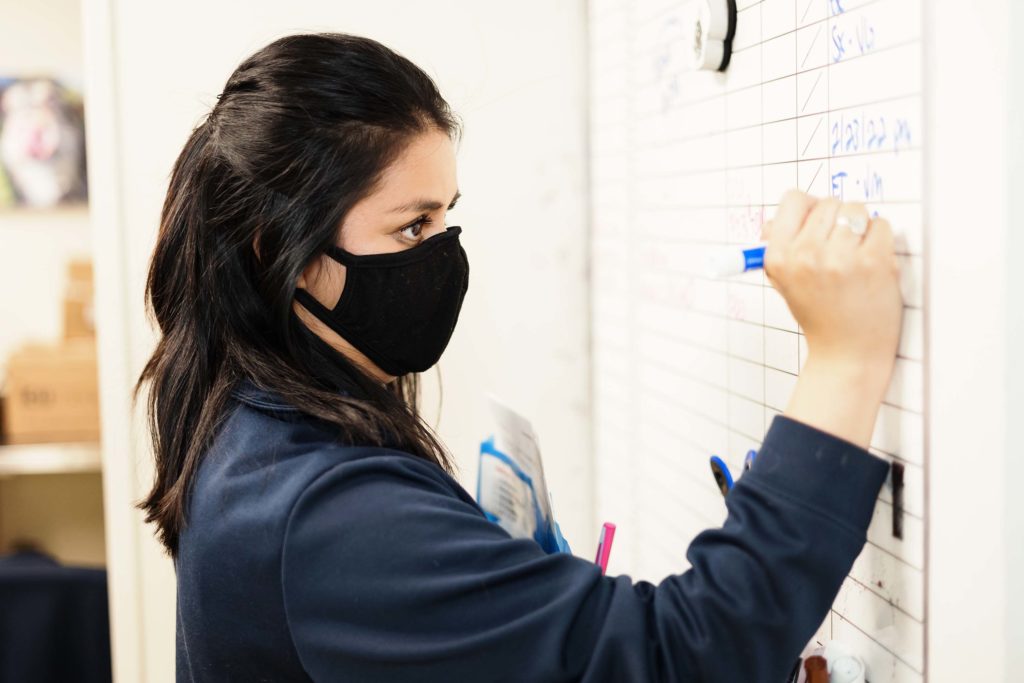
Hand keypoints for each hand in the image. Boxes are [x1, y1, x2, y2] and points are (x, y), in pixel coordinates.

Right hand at [762, 190, 902, 446]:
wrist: (847, 352)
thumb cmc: (819, 315)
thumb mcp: (784, 281)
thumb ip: (779, 245)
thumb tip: (780, 217)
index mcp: (778, 257)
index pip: (793, 199)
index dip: (808, 208)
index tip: (817, 223)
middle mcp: (806, 255)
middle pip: (829, 202)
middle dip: (837, 220)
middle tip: (839, 248)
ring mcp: (841, 258)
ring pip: (856, 210)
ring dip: (860, 228)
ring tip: (855, 256)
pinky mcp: (874, 262)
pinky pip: (881, 225)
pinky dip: (880, 239)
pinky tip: (872, 263)